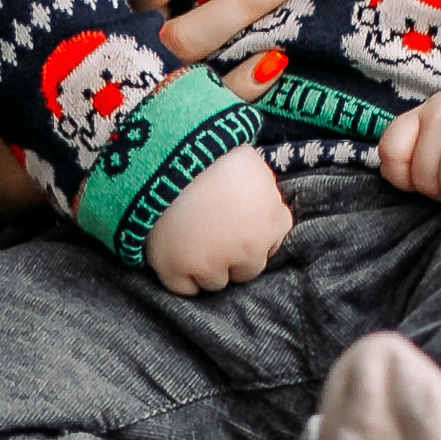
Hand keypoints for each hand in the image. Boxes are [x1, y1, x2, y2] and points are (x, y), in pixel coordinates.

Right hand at [146, 143, 293, 292]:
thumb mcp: (250, 162)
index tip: (235, 223)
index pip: (272, 245)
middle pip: (246, 271)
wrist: (168, 151)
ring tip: (188, 236)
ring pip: (215, 282)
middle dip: (231, 254)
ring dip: (205, 266)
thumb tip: (256, 202)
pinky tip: (172, 251)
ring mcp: (212, 264)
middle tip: (210, 229)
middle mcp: (249, 250)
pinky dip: (177, 276)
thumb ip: (260, 191)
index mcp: (272, 221)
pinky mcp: (177, 271)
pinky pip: (183, 289)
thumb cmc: (211, 150)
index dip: (251, 234)